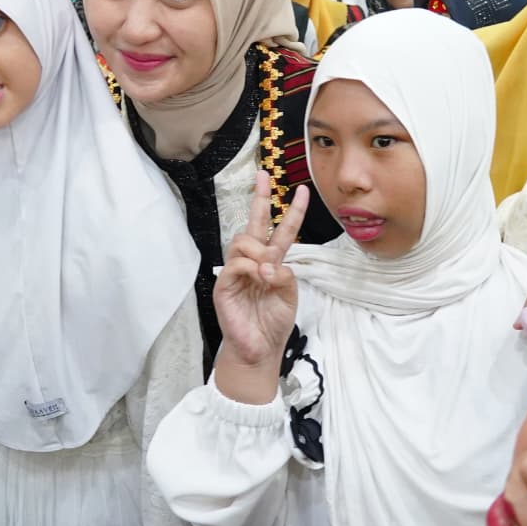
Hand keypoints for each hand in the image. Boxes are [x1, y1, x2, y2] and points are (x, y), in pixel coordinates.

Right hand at [213, 172, 307, 402]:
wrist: (259, 350)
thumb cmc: (272, 323)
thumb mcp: (289, 294)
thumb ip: (285, 273)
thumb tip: (271, 262)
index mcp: (270, 262)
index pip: (281, 231)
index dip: (291, 211)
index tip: (302, 190)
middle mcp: (252, 262)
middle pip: (253, 223)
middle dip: (259, 197)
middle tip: (264, 175)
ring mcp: (236, 272)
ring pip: (243, 241)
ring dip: (261, 251)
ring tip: (269, 272)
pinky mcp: (224, 285)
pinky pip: (237, 264)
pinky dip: (252, 268)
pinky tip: (260, 278)